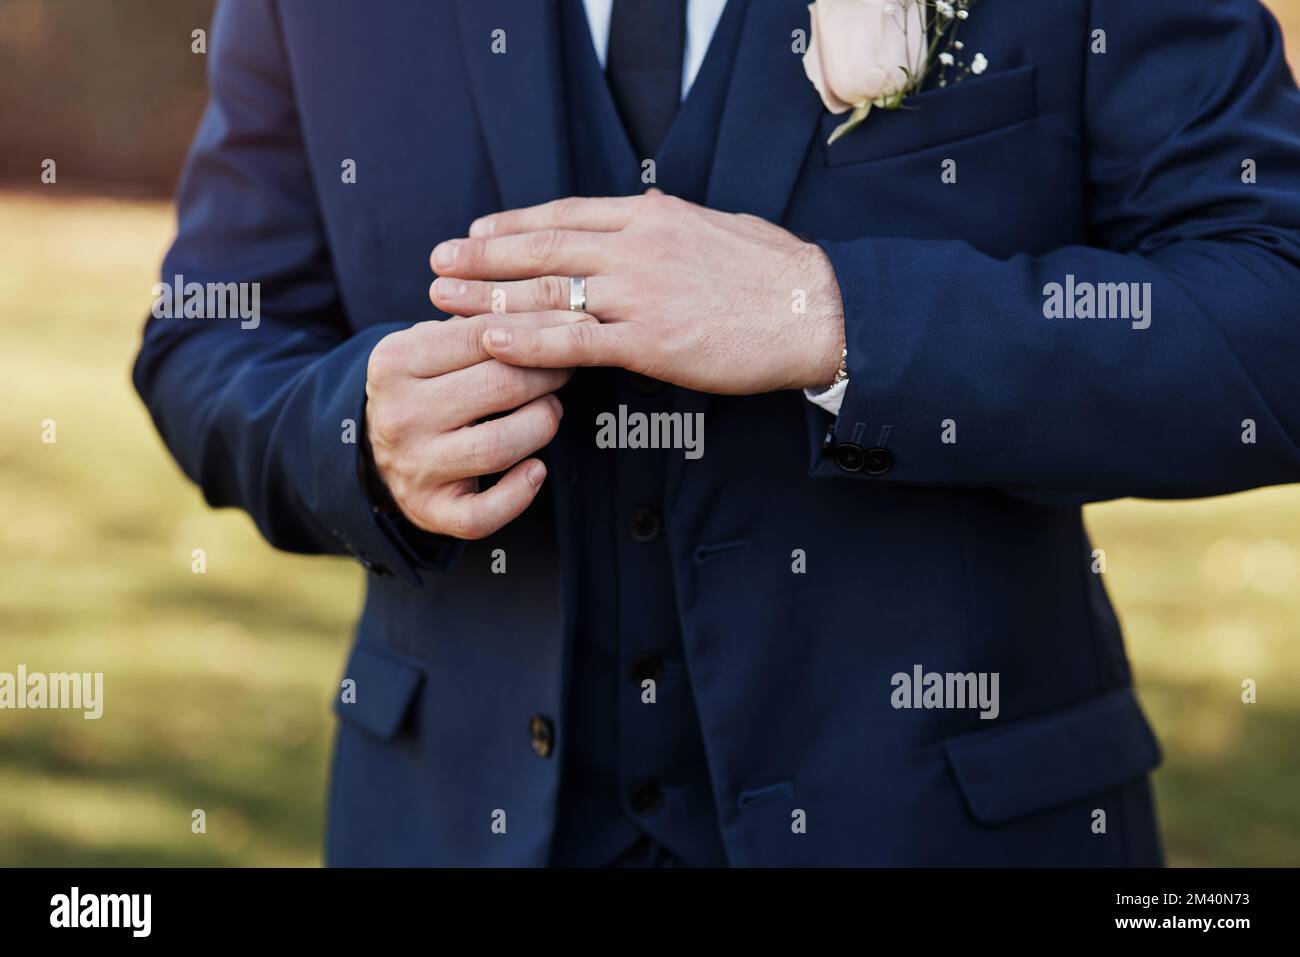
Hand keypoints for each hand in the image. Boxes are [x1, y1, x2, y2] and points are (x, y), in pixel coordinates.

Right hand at [364, 313, 583, 539]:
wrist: (370, 449)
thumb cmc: (422, 386)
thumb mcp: (429, 344)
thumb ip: (477, 323)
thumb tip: (554, 304)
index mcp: (395, 361)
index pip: (483, 335)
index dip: (539, 329)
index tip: (577, 324)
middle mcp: (400, 415)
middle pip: (499, 388)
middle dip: (548, 374)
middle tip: (567, 367)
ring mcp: (414, 466)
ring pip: (499, 446)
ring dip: (541, 425)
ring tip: (550, 410)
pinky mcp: (429, 511)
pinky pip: (484, 513)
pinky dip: (519, 494)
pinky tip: (536, 470)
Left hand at [428, 193, 844, 393]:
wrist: (815, 310)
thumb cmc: (775, 273)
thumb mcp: (715, 227)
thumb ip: (668, 226)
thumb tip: (643, 221)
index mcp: (651, 216)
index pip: (566, 215)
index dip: (515, 224)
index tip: (479, 230)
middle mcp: (636, 247)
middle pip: (542, 248)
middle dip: (484, 257)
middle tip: (440, 263)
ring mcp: (639, 294)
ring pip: (547, 293)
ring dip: (489, 297)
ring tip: (446, 301)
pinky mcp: (649, 342)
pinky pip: (575, 341)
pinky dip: (529, 341)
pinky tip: (492, 340)